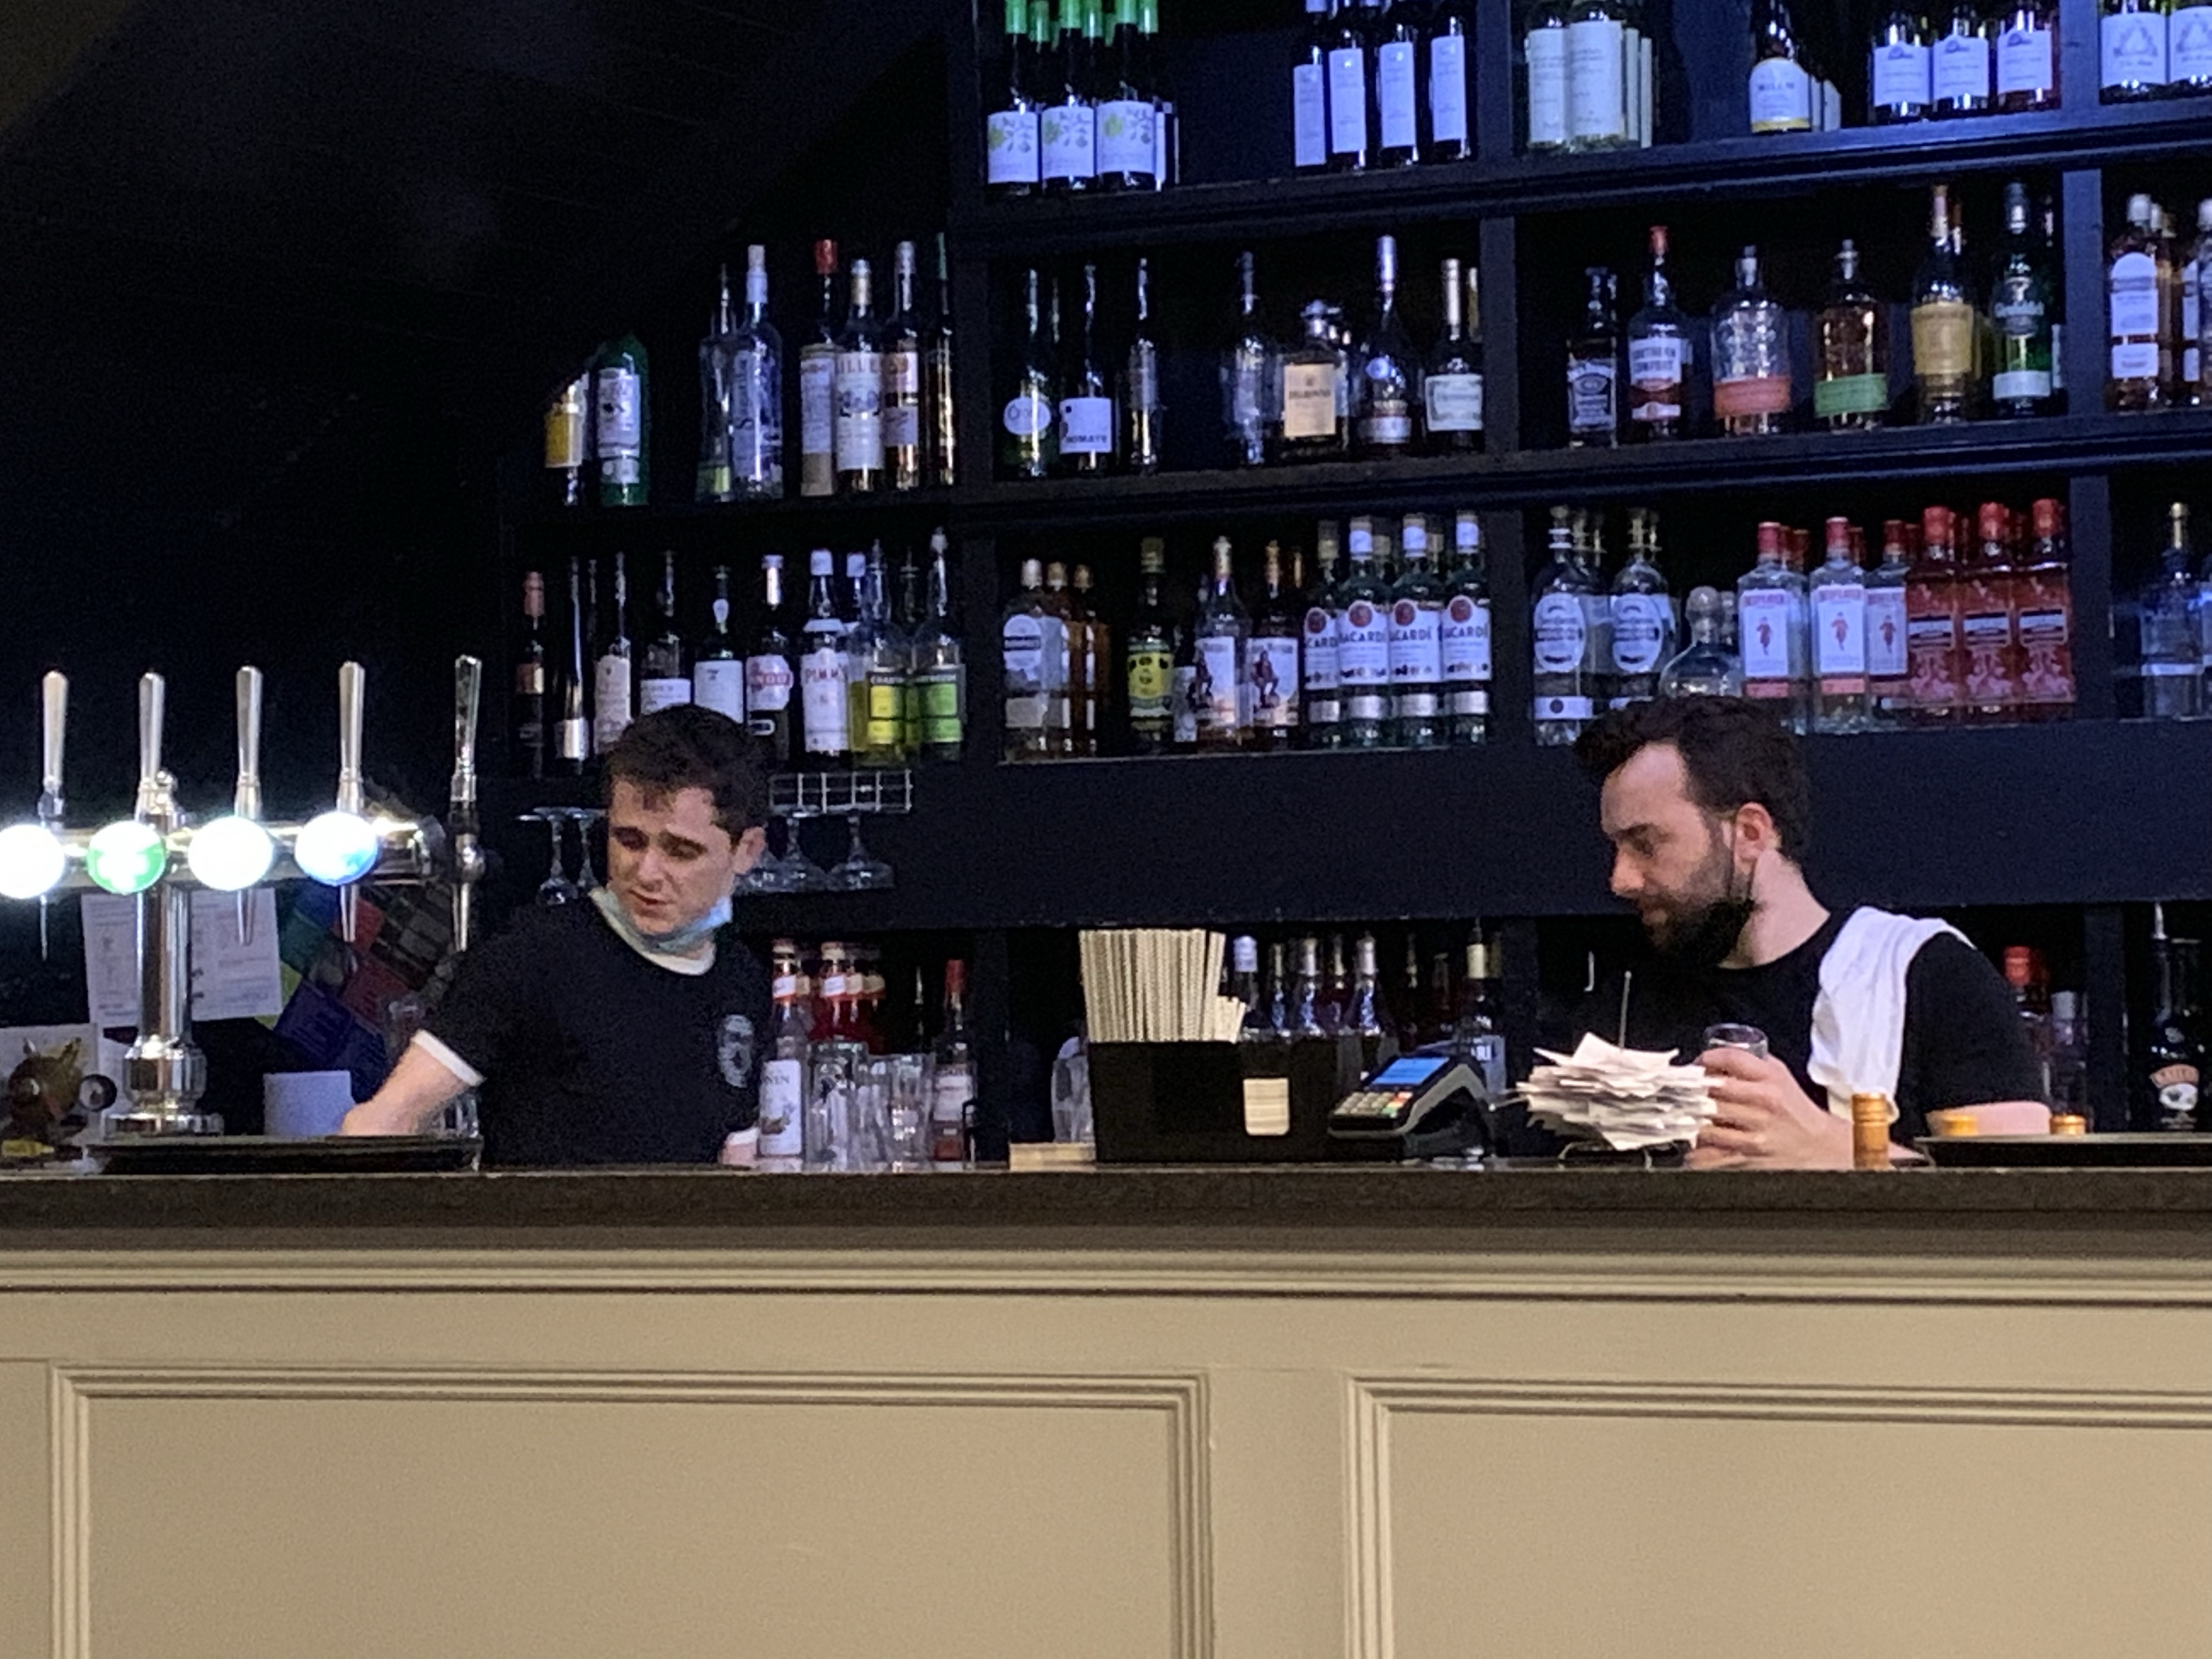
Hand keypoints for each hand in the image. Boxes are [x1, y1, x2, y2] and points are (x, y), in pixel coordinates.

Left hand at [1688, 1047, 1855, 1170]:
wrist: (1817, 1144)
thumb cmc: (1794, 1108)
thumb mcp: (1778, 1075)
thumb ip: (1748, 1061)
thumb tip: (1712, 1056)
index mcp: (1770, 1082)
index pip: (1730, 1060)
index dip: (1707, 1058)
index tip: (1697, 1064)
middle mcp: (1762, 1107)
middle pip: (1712, 1091)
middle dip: (1693, 1089)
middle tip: (1683, 1090)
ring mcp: (1754, 1136)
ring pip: (1705, 1124)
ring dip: (1692, 1120)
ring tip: (1689, 1115)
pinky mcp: (1746, 1159)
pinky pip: (1708, 1156)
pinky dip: (1696, 1151)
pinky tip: (1695, 1143)